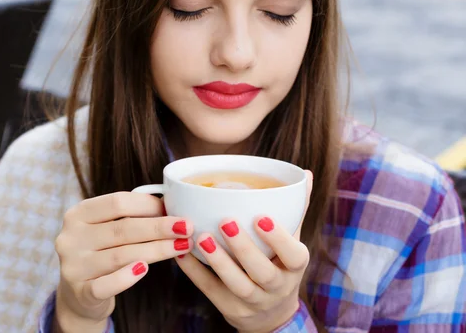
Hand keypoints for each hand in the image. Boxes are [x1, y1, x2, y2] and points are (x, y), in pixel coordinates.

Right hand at [53, 191, 193, 331]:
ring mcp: (73, 265)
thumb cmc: (101, 252)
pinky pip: (106, 284)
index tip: (173, 208)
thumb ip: (130, 216)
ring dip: (157, 249)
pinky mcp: (80, 291)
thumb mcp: (106, 229)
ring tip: (182, 246)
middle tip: (187, 227)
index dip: (148, 204)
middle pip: (123, 228)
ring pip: (121, 255)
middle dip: (159, 227)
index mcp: (79, 214)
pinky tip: (145, 269)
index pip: (117, 202)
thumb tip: (169, 204)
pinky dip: (127, 277)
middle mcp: (71, 237)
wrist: (78, 294)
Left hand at [176, 171, 312, 332]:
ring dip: (218, 261)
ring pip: (237, 285)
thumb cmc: (279, 264)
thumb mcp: (291, 242)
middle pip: (262, 272)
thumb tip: (305, 174)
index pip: (294, 256)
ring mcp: (254, 302)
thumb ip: (295, 210)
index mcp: (294, 267)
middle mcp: (277, 287)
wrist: (270, 313)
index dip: (279, 239)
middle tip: (226, 222)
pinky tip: (182, 252)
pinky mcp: (230, 309)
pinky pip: (211, 290)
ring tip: (201, 237)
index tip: (261, 217)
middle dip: (244, 248)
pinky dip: (195, 272)